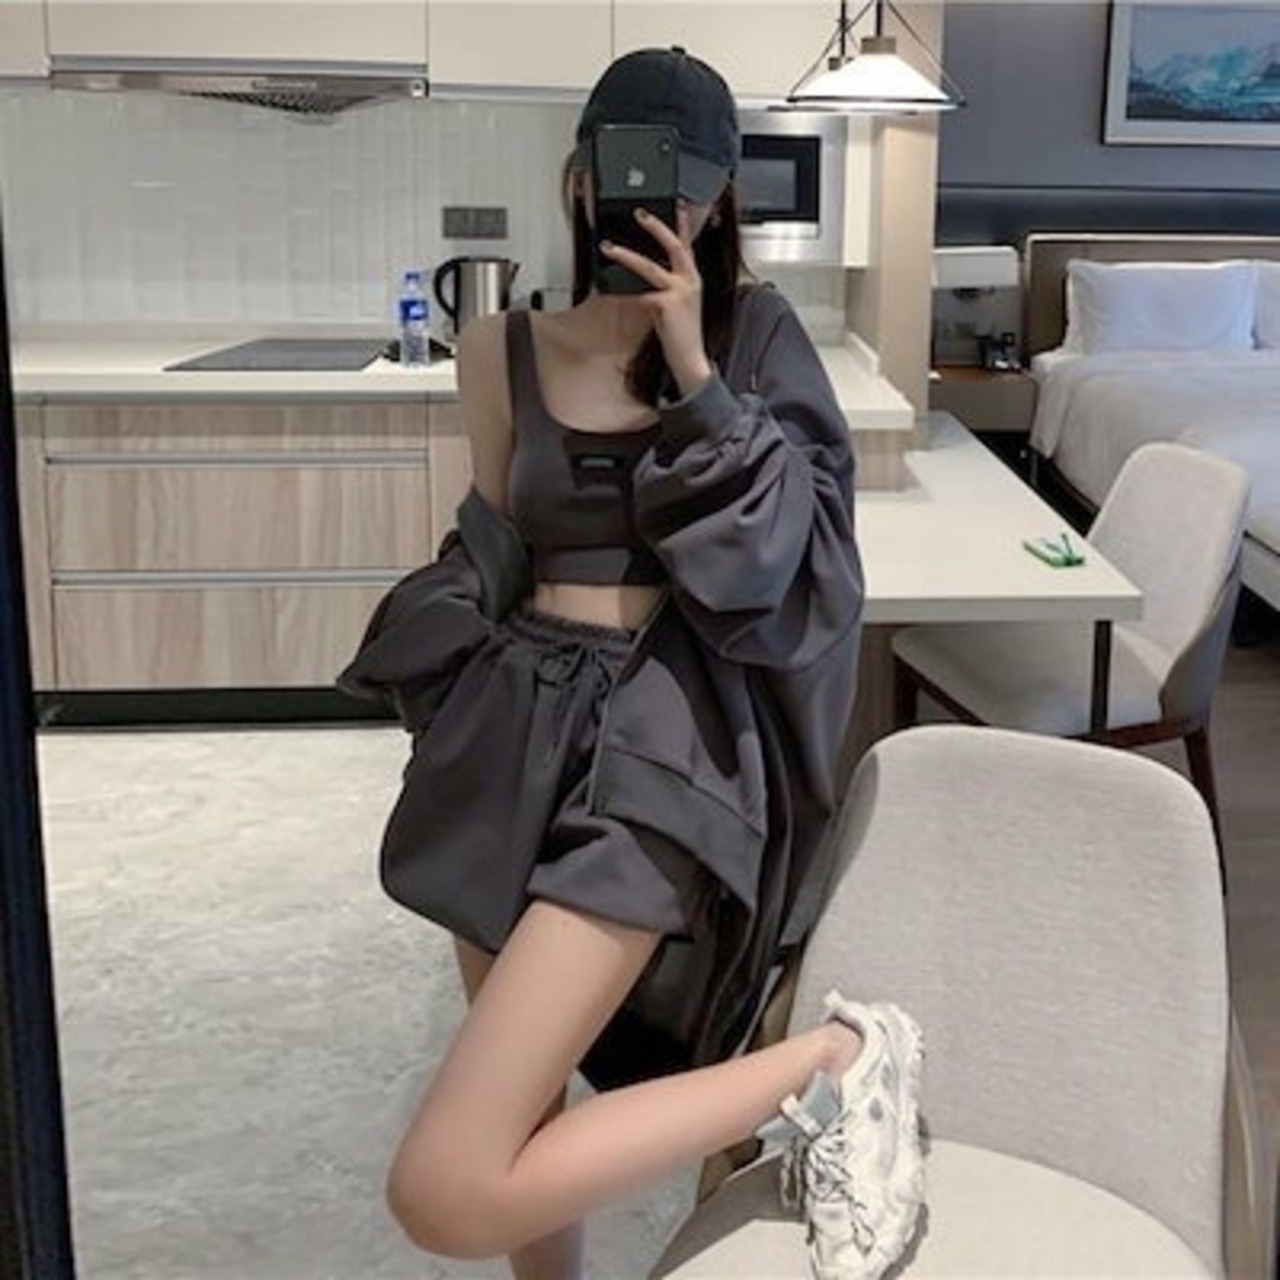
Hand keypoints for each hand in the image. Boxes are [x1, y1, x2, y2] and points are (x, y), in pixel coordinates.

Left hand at [600, 207, 713, 397]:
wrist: (689, 358)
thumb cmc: (681, 335)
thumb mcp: (676, 306)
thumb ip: (665, 289)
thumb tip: (644, 279)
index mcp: (693, 279)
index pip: (688, 246)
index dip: (683, 224)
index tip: (678, 205)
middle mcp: (690, 282)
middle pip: (674, 246)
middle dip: (656, 227)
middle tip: (639, 213)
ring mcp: (680, 292)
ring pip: (649, 266)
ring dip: (626, 255)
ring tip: (609, 247)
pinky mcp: (666, 304)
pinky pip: (641, 292)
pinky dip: (626, 290)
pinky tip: (611, 288)